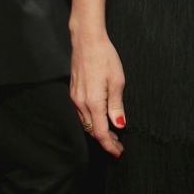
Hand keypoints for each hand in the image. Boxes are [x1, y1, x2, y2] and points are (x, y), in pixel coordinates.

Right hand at [70, 33, 125, 156]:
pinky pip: (81, 113)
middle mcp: (81, 103)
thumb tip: (119, 125)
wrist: (86, 40)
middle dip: (105, 140)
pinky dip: (92, 121)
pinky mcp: (74, 92)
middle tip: (119, 145)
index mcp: (93, 102)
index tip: (118, 152)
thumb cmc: (104, 57)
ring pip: (86, 123)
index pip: (101, 132)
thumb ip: (116, 106)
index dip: (110, 145)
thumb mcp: (117, 81)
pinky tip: (100, 119)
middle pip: (92, 130)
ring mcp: (75, 98)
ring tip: (113, 135)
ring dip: (98, 131)